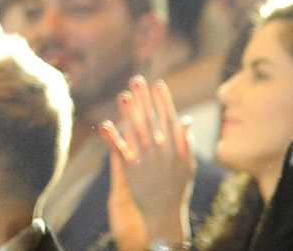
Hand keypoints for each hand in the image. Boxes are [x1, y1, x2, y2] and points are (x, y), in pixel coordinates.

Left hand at [101, 77, 194, 250]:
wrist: (164, 213)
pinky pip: (120, 149)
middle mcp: (160, 150)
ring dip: (129, 112)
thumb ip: (185, 142)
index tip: (159, 83)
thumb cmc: (177, 188)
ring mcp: (145, 158)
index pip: (169, 118)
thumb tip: (185, 119)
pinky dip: (113, 137)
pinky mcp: (131, 167)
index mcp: (174, 148)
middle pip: (150, 119)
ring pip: (136, 129)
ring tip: (123, 95)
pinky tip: (105, 124)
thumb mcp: (187, 165)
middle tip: (136, 79)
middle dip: (143, 98)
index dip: (163, 100)